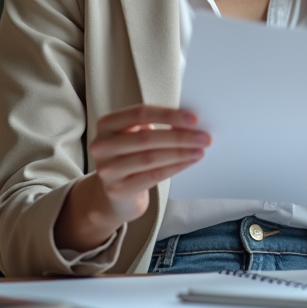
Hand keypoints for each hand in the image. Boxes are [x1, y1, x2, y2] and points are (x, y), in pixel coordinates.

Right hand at [54, 105, 209, 252]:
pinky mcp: (118, 190)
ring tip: (200, 150)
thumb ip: (155, 126)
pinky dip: (175, 167)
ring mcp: (108, 170)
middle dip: (180, 137)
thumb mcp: (135, 136)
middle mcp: (102, 146)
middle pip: (146, 138)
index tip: (193, 118)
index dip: (168, 115)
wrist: (115, 194)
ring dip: (180, 153)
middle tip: (204, 137)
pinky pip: (153, 176)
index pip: (140, 113)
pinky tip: (189, 162)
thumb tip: (189, 124)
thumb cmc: (131, 157)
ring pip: (150, 158)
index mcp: (106, 124)